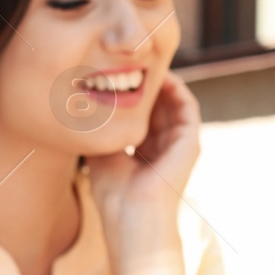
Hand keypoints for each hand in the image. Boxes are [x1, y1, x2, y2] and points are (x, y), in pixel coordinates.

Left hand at [86, 72, 200, 226]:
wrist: (132, 217)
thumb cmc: (114, 195)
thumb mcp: (101, 152)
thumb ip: (101, 129)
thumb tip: (83, 105)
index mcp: (144, 152)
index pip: (141, 114)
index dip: (130, 92)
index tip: (114, 70)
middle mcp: (164, 146)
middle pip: (158, 104)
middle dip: (145, 81)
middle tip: (131, 57)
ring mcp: (179, 144)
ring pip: (173, 101)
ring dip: (161, 80)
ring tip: (145, 59)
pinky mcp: (190, 142)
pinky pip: (188, 106)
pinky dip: (176, 88)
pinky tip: (159, 74)